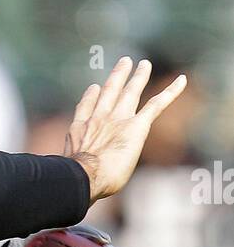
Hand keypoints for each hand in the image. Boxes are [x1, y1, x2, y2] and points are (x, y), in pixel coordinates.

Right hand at [66, 58, 186, 202]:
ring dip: (139, 77)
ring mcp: (118, 119)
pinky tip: (181, 81)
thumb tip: (65, 183)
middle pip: (109, 92)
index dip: (90, 96)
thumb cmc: (74, 180)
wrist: (84, 175)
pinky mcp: (136, 126)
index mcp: (80, 129)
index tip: (93, 87)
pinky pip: (156, 105)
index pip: (86, 108)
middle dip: (117, 77)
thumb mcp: (67, 170)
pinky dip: (170, 92)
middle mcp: (99, 119)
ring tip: (145, 64)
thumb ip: (71, 167)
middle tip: (124, 63)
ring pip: (131, 92)